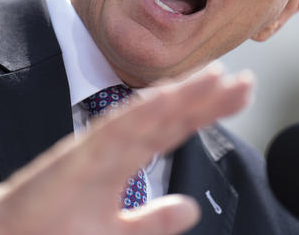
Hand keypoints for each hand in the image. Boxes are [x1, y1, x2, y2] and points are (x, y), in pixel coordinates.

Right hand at [0, 64, 253, 234]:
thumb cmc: (53, 234)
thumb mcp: (116, 233)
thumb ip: (153, 221)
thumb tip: (191, 208)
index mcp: (122, 161)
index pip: (172, 130)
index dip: (205, 112)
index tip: (238, 97)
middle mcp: (113, 148)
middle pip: (167, 118)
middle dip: (206, 100)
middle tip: (245, 83)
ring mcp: (95, 150)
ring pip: (145, 117)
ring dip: (180, 97)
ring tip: (215, 79)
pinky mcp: (76, 159)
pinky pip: (113, 132)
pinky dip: (140, 113)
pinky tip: (168, 97)